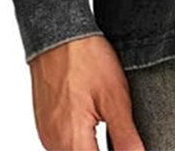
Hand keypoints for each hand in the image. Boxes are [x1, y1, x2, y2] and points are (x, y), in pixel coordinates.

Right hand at [29, 35, 144, 150]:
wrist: (58, 35)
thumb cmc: (85, 59)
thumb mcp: (115, 97)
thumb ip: (125, 136)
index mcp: (72, 141)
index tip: (129, 146)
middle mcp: (54, 144)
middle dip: (104, 150)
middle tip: (123, 140)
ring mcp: (47, 135)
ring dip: (92, 149)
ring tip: (112, 133)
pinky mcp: (46, 125)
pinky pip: (63, 145)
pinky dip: (81, 143)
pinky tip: (96, 128)